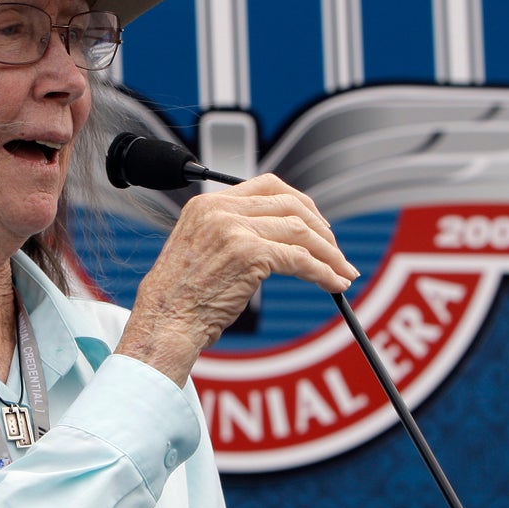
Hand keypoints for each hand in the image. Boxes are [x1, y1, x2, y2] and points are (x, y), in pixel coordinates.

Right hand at [114, 173, 358, 384]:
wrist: (165, 322)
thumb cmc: (181, 298)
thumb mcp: (200, 248)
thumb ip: (231, 231)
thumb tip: (277, 234)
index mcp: (207, 203)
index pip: (267, 185)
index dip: (300, 202)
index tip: (316, 223)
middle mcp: (220, 209)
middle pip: (290, 203)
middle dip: (320, 227)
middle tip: (335, 251)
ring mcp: (235, 229)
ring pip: (300, 230)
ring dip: (329, 253)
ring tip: (343, 271)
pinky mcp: (249, 254)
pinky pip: (300, 259)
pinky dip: (324, 272)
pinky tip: (334, 284)